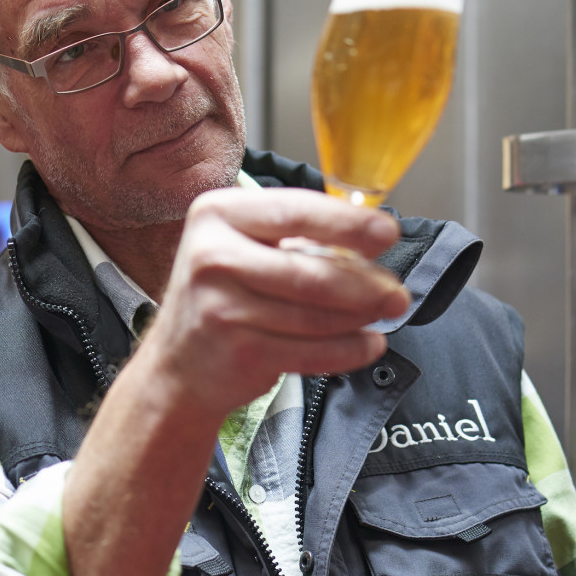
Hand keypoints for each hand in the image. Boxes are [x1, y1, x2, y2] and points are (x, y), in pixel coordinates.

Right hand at [138, 186, 408, 426]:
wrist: (178, 364)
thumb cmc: (223, 296)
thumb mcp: (243, 247)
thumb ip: (297, 237)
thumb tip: (371, 239)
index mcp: (217, 214)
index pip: (294, 212)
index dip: (347, 224)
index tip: (387, 234)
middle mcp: (212, 256)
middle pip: (310, 271)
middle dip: (366, 284)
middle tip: (397, 293)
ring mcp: (220, 307)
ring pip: (316, 314)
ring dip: (361, 318)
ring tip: (383, 316)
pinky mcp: (238, 351)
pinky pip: (312, 351)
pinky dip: (348, 350)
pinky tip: (366, 344)